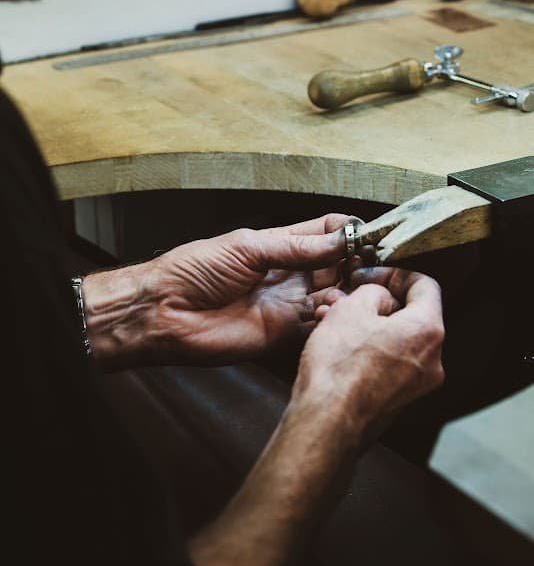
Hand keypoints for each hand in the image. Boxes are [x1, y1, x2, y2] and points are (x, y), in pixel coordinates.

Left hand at [84, 214, 359, 368]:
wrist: (165, 312)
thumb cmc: (197, 269)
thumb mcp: (249, 247)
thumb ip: (297, 247)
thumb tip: (342, 240)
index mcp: (281, 244)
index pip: (327, 232)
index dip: (350, 232)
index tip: (374, 234)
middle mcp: (290, 273)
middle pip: (338, 265)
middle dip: (359, 263)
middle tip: (378, 266)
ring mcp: (289, 303)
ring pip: (334, 295)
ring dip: (348, 291)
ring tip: (359, 289)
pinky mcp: (284, 333)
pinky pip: (318, 325)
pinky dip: (332, 318)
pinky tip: (337, 309)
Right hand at [293, 267, 444, 431]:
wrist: (327, 421)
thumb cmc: (340, 366)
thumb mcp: (352, 308)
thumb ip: (374, 291)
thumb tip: (379, 297)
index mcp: (428, 331)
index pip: (425, 285)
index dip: (396, 273)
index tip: (373, 274)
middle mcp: (432, 359)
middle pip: (409, 314)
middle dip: (375, 302)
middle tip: (346, 298)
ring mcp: (417, 384)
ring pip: (395, 339)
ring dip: (366, 325)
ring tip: (332, 320)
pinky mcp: (399, 400)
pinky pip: (389, 362)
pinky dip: (368, 349)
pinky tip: (337, 345)